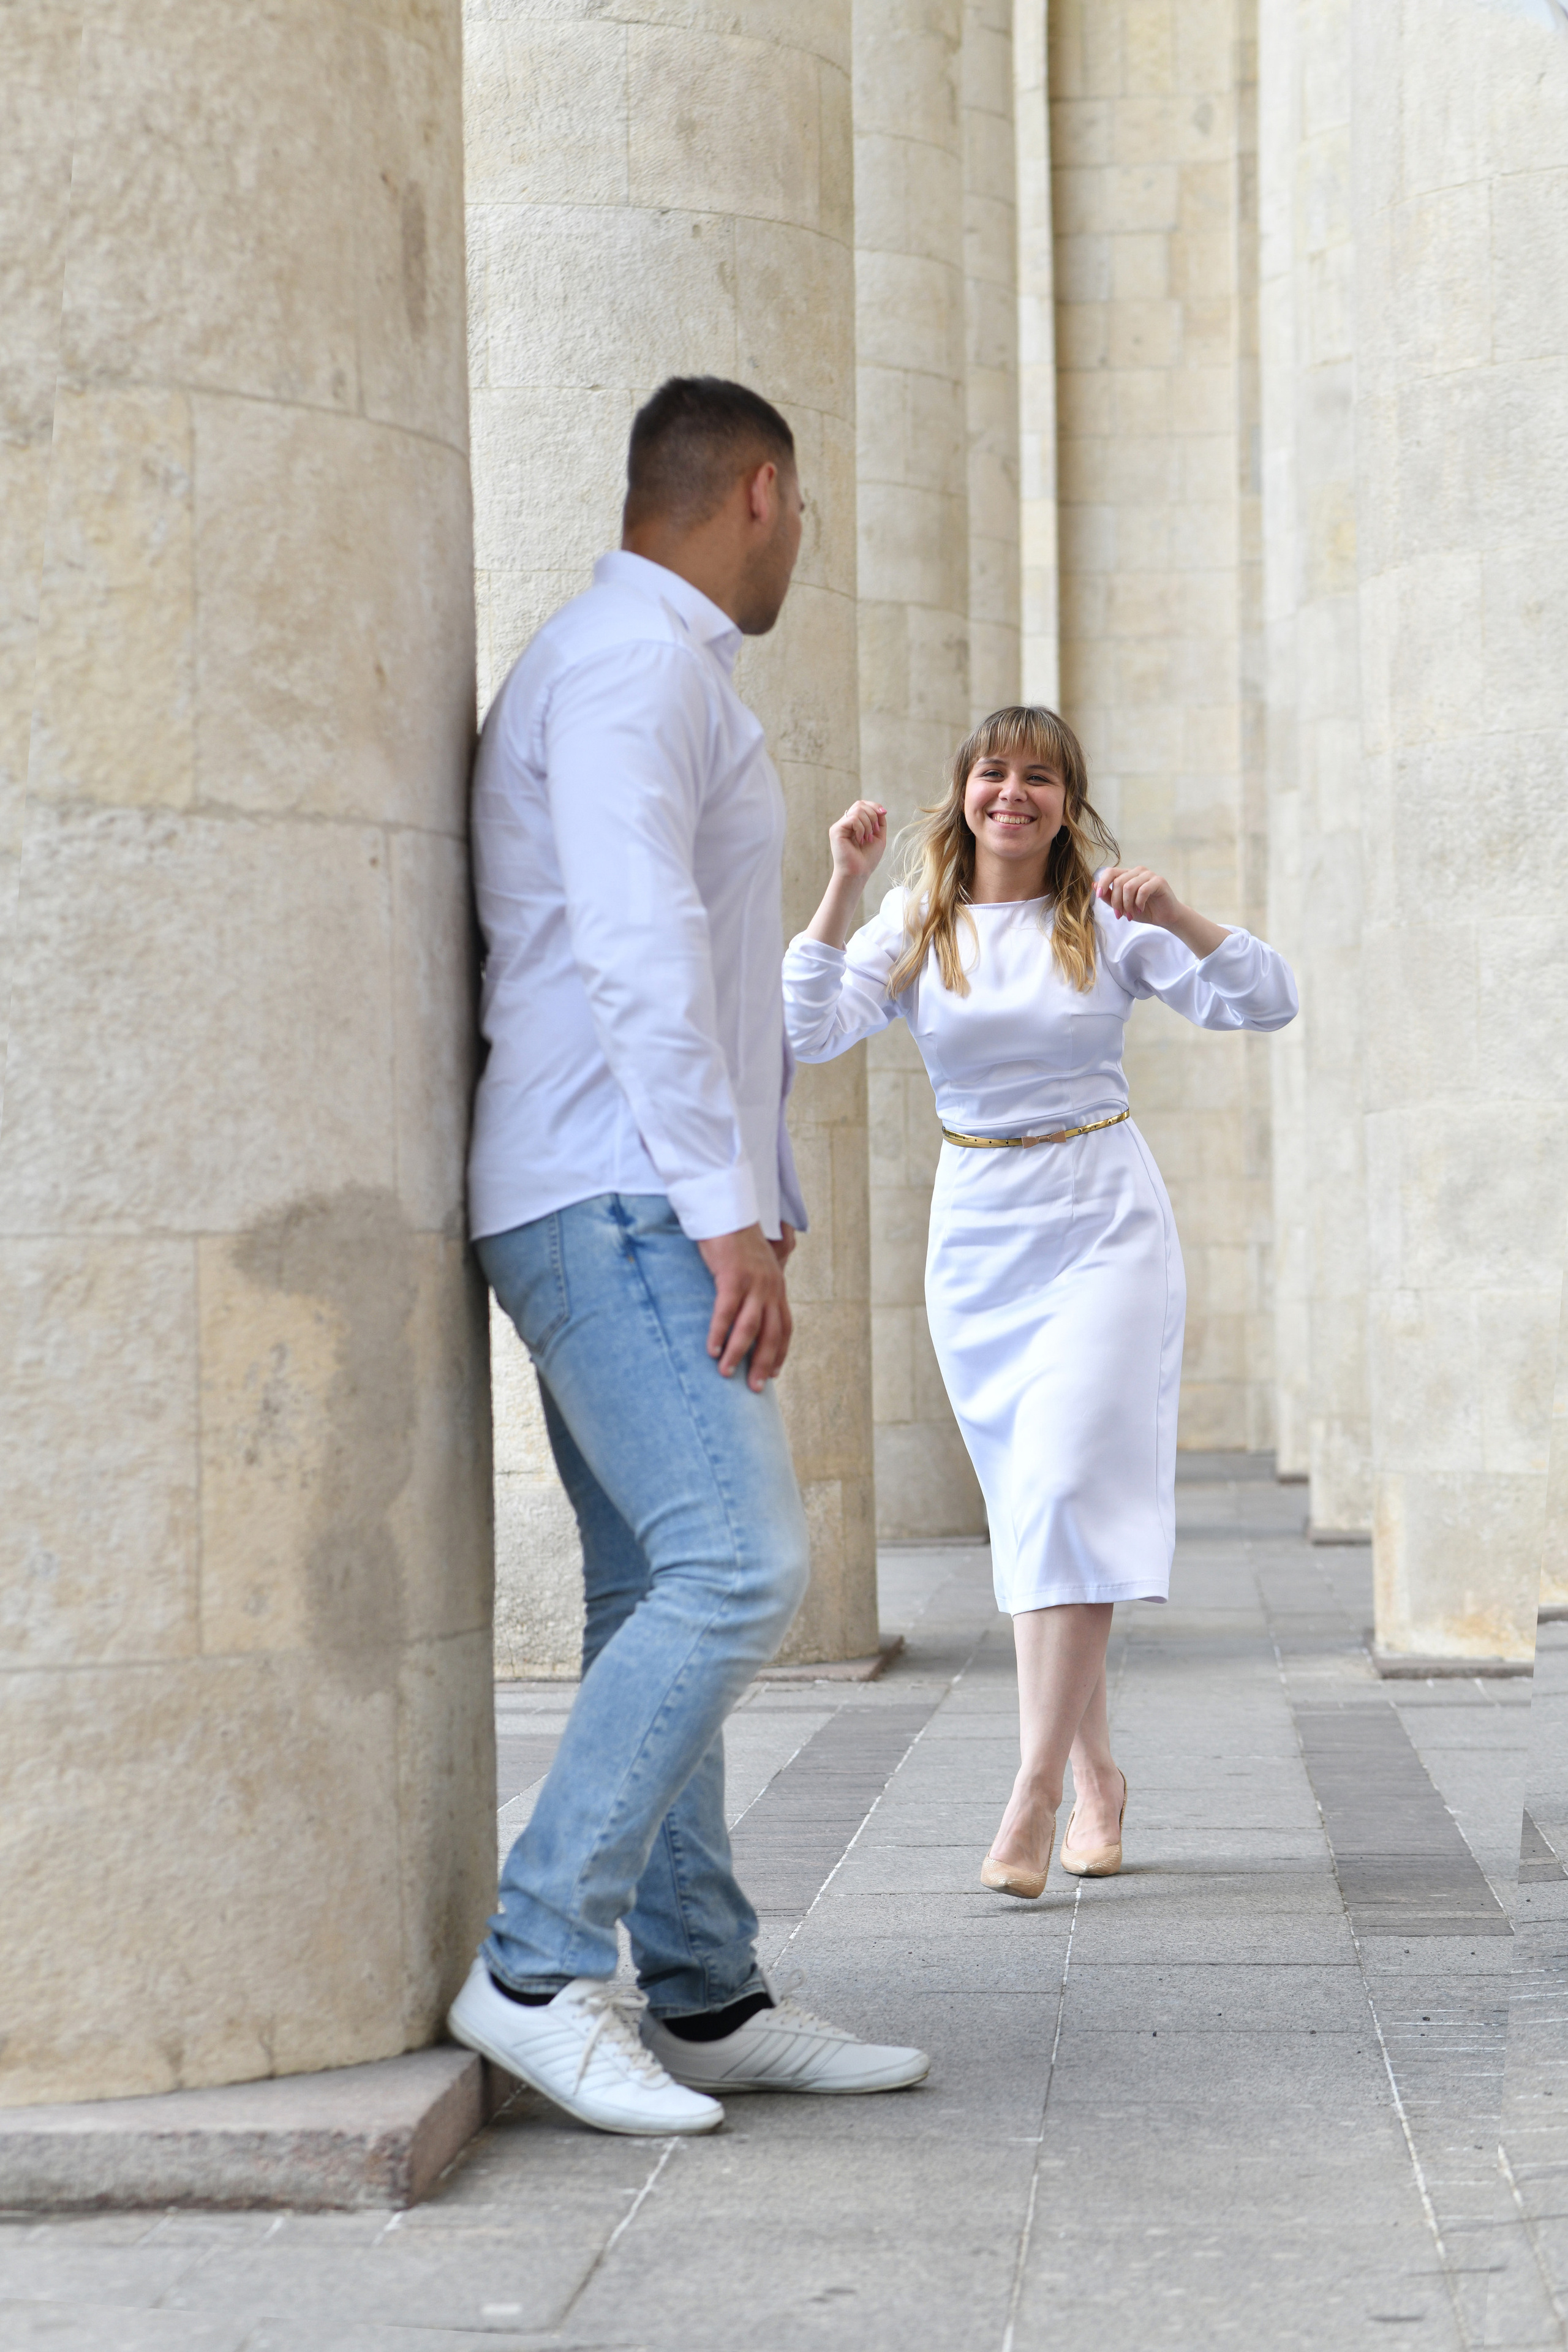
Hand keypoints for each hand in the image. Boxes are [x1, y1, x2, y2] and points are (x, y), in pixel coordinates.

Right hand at [697, 1223, 792, 1389]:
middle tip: (753, 1388)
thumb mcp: (754, 1266)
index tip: (772, 1374)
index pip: (785, 1327)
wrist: (728, 1212)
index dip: (780, 1352)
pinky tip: (711, 1349)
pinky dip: (720, 1332)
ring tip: (725, 1374)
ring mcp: (754, 1282)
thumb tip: (749, 1307)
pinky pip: (727, 1311)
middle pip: (771, 1333)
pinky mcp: (733, 1275)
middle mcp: (771, 1287)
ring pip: (750, 1327)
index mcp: (777, 1287)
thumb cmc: (736, 1241)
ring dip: (739, 1353)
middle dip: (763, 1363)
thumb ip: (756, 1287)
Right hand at [828, 799, 887, 882]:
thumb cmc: (867, 859)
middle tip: (874, 832)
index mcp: (853, 824)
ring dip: (868, 824)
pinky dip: (861, 828)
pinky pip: (853, 818)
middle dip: (873, 815)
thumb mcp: (878, 836)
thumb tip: (880, 808)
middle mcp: (845, 823)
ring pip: (858, 811)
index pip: (862, 805)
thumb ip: (879, 821)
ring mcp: (839, 826)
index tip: (884, 813)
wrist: (858, 873)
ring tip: (867, 839)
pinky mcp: (836, 830)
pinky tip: (860, 840)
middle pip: (860, 804)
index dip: (874, 806)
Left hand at [1096, 865, 1231, 959]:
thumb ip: (1109, 897)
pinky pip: (1142, 890)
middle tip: (1120, 915)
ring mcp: (1149, 875)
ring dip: (1127, 904)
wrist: (1164, 917)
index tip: (1100, 896)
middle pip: (1118, 882)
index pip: (1110, 872)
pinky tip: (1140, 910)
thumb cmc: (1143, 910)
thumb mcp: (1122, 906)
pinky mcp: (1159, 881)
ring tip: (1131, 915)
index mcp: (1127, 875)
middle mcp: (1137, 871)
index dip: (1103, 882)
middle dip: (1117, 902)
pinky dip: (1139, 903)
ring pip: (1129, 886)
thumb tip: (1094, 886)